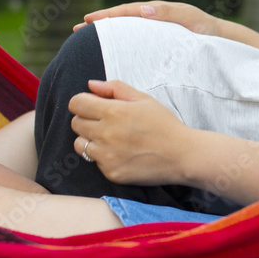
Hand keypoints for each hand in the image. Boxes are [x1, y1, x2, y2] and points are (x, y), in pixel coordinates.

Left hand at [68, 80, 195, 185]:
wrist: (182, 155)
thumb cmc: (164, 124)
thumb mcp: (143, 99)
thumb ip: (115, 88)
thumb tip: (91, 85)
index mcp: (113, 112)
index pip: (76, 103)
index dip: (83, 102)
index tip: (94, 105)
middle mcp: (106, 134)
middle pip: (75, 123)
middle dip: (87, 119)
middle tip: (106, 122)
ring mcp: (107, 156)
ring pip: (79, 144)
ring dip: (90, 139)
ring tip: (110, 139)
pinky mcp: (110, 172)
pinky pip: (94, 161)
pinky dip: (103, 156)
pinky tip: (121, 153)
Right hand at [74, 0, 219, 35]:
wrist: (219, 40)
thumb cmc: (204, 28)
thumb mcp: (189, 18)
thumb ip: (168, 13)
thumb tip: (143, 10)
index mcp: (156, 11)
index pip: (126, 11)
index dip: (106, 16)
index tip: (87, 20)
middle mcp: (151, 20)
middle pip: (120, 20)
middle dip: (99, 24)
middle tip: (76, 30)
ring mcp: (153, 33)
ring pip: (125, 32)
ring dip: (107, 36)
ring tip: (85, 43)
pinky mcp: (157, 44)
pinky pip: (135, 43)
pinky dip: (121, 46)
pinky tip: (111, 56)